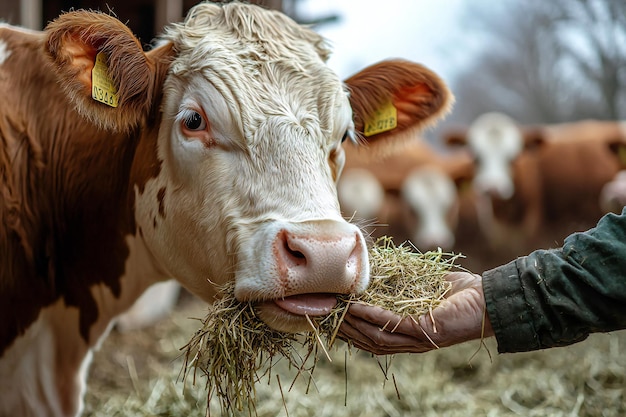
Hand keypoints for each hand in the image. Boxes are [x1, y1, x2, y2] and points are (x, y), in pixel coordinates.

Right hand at [338, 271, 492, 353]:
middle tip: (323, 312)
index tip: (329, 312)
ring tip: (335, 307)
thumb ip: (401, 283)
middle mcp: (409, 341)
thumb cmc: (460, 292)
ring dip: (352, 322)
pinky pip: (391, 325)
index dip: (348, 327)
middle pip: (367, 339)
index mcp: (407, 334)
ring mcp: (416, 339)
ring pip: (375, 336)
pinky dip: (371, 315)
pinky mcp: (424, 331)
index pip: (370, 335)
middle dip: (344, 327)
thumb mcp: (422, 286)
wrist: (491, 299)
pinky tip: (356, 305)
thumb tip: (377, 267)